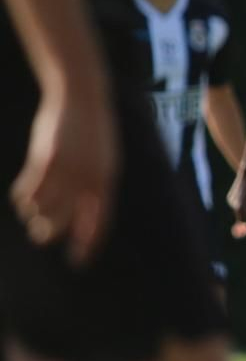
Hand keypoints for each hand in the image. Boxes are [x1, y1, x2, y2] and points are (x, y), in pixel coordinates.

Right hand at [10, 84, 118, 265]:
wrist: (81, 98)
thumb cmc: (93, 134)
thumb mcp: (104, 162)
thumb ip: (95, 189)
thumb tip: (82, 218)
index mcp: (106, 182)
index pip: (99, 222)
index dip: (88, 244)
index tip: (79, 262)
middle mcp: (88, 180)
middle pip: (63, 223)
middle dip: (50, 234)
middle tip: (40, 236)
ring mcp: (67, 170)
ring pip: (41, 208)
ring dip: (33, 213)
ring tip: (31, 210)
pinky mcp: (46, 159)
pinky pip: (28, 190)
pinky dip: (23, 197)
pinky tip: (23, 197)